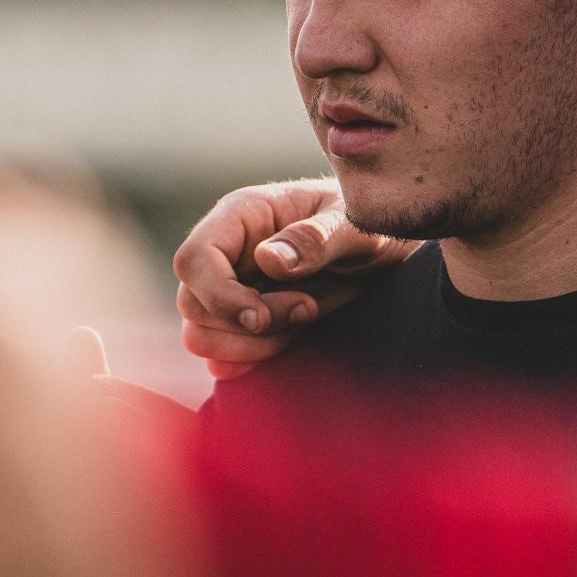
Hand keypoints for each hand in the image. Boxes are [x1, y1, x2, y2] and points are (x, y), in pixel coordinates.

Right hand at [172, 177, 415, 378]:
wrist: (384, 251)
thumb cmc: (367, 223)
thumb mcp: (354, 224)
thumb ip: (316, 237)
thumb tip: (268, 259)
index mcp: (241, 216)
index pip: (193, 260)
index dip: (218, 296)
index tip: (260, 317)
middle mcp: (227, 253)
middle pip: (192, 305)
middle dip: (244, 325)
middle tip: (305, 311)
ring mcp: (231, 288)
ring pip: (201, 335)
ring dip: (250, 345)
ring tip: (303, 320)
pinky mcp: (243, 321)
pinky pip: (221, 354)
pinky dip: (249, 361)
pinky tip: (287, 344)